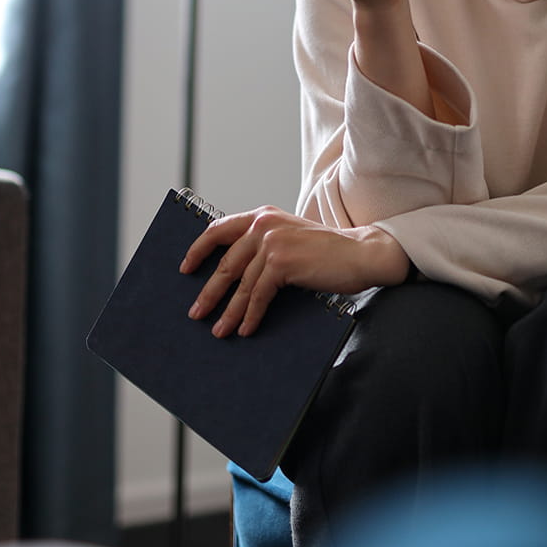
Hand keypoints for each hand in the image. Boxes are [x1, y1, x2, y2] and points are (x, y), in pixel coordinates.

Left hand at [180, 206, 409, 336]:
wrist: (361, 252)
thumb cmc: (327, 251)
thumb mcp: (290, 238)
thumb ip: (264, 246)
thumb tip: (233, 276)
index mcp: (263, 216)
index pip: (219, 229)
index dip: (198, 249)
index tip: (185, 268)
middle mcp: (263, 224)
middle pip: (225, 262)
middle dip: (209, 292)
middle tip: (196, 313)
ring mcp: (272, 242)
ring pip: (241, 284)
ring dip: (229, 312)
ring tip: (219, 331)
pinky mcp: (282, 262)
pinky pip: (258, 295)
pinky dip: (251, 315)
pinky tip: (247, 330)